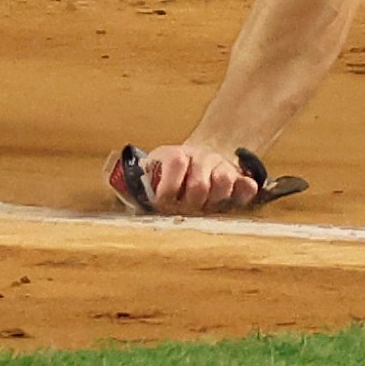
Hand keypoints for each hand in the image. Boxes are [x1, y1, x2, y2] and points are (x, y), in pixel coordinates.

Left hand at [117, 143, 260, 214]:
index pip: (175, 163)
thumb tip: (118, 191)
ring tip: (203, 208)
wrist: (199, 158)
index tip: (163, 204)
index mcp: (175, 154)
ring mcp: (222, 167)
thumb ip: (138, 182)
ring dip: (213, 201)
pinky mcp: (240, 178)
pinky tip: (230, 203)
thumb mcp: (151, 171)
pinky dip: (241, 195)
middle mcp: (200, 157)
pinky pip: (247, 187)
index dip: (168, 189)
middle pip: (199, 184)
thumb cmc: (168, 175)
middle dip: (190, 203)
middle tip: (185, 211)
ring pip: (224, 183)